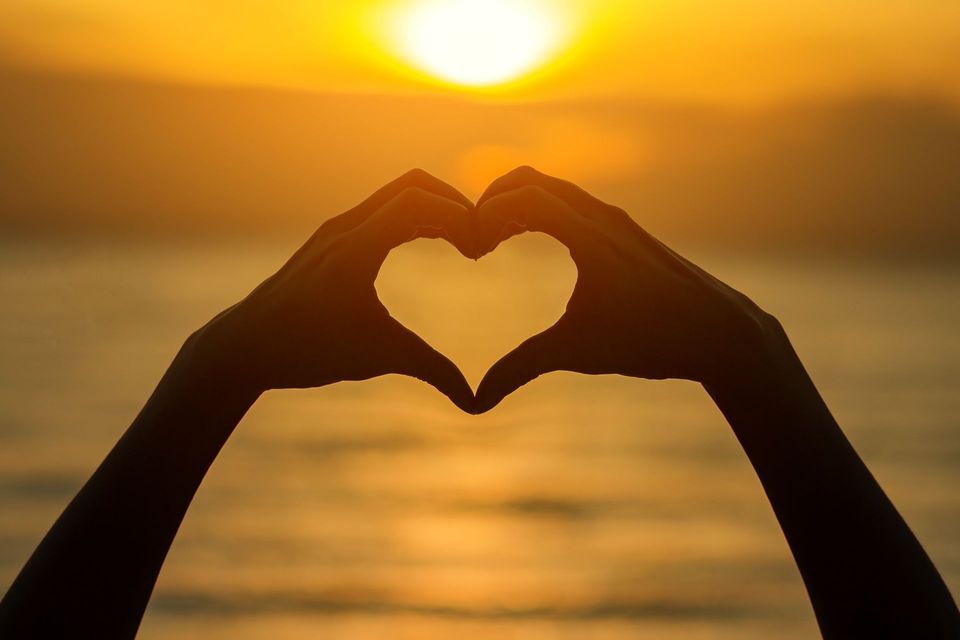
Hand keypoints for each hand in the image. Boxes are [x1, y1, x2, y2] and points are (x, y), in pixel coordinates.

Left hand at [189, 169, 475, 411]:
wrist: (242, 348)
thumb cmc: (307, 351)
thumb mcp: (377, 357)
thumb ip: (431, 371)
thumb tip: (476, 403)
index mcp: (356, 248)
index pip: (419, 203)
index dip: (459, 217)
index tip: (481, 248)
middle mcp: (345, 227)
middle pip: (413, 185)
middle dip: (454, 204)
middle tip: (481, 238)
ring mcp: (336, 229)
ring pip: (396, 194)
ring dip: (434, 208)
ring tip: (464, 241)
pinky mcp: (331, 239)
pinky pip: (381, 209)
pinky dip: (414, 215)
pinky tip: (431, 241)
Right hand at [473, 166, 777, 411]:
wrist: (723, 333)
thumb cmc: (652, 340)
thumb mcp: (578, 352)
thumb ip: (521, 369)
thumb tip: (475, 401)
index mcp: (589, 236)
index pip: (523, 199)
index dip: (485, 215)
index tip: (469, 247)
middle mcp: (603, 217)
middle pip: (532, 180)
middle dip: (493, 198)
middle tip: (471, 233)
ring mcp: (618, 221)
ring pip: (556, 189)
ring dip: (518, 203)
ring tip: (493, 238)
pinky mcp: (628, 233)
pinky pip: (574, 204)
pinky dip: (543, 211)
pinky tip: (532, 240)